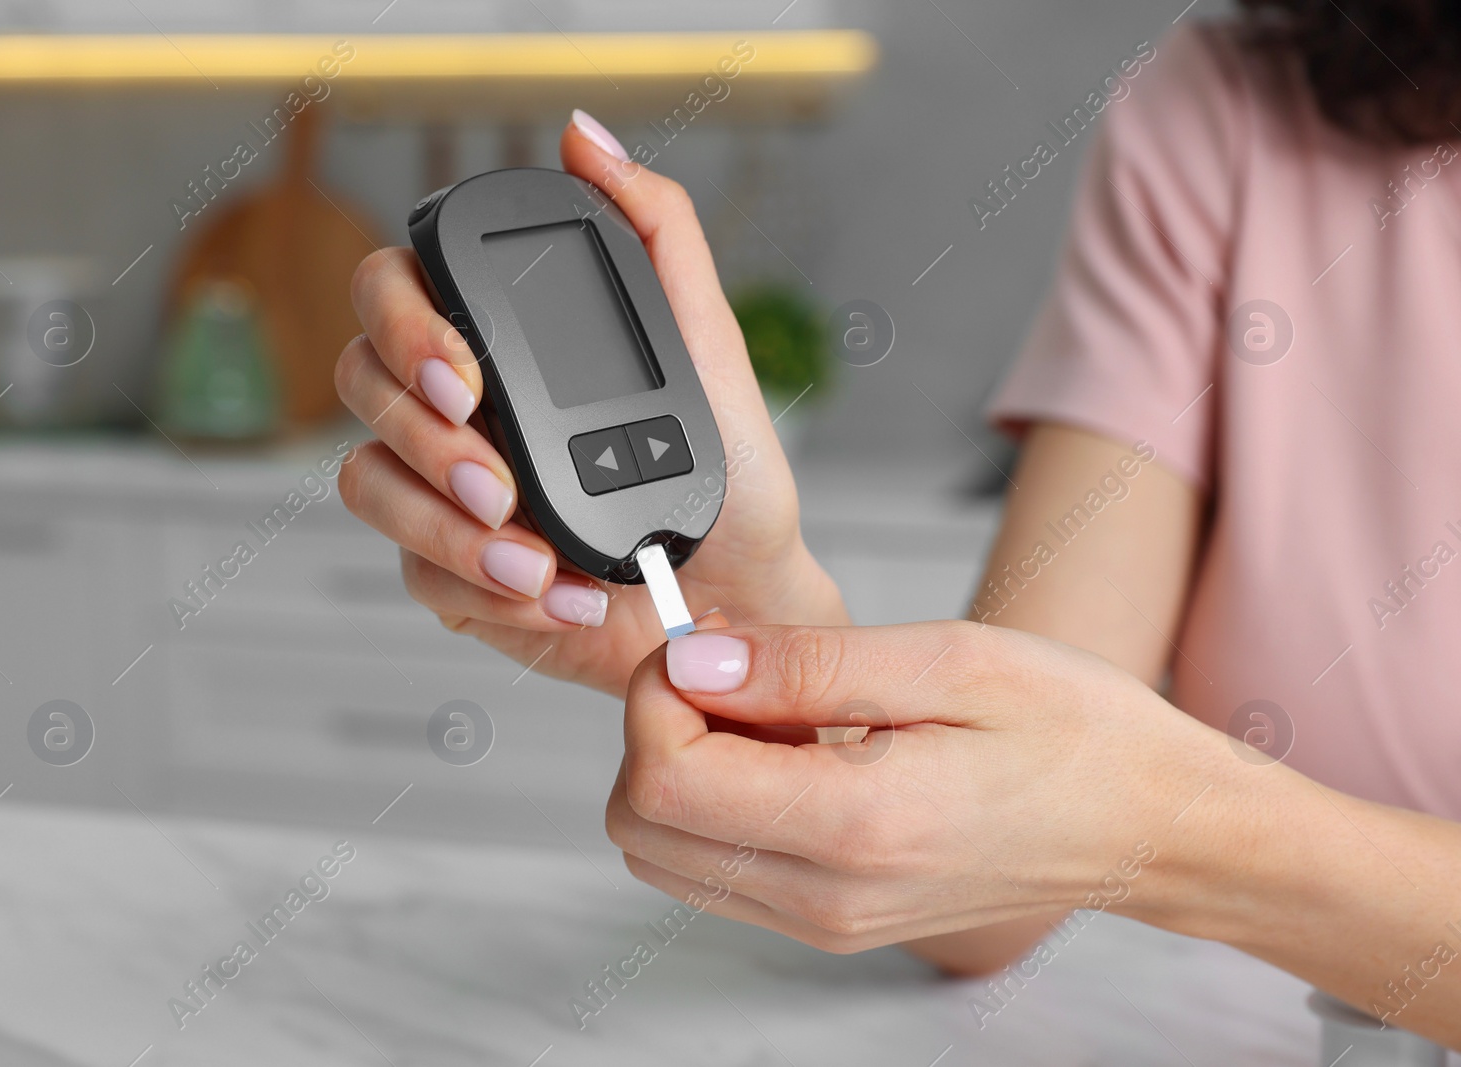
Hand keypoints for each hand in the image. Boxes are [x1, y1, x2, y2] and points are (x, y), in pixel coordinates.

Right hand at [335, 111, 844, 696]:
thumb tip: (586, 138)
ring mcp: (444, 492)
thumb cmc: (730, 474)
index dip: (409, 329)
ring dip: (449, 528)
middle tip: (500, 484)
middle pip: (360, 383)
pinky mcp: (452, 574)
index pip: (398, 292)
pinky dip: (484, 589)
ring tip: (539, 559)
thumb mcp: (707, 343)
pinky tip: (557, 594)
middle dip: (425, 437)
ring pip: (369, 484)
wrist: (743, 595)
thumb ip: (654, 233)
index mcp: (503, 344)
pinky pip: (416, 574)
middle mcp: (461, 410)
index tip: (471, 380)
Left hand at [606, 621, 1236, 949]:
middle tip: (737, 668)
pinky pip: (718, 865)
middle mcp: (828, 896)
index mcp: (858, 827)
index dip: (659, 694)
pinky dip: (723, 800)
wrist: (1148, 824)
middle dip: (661, 728)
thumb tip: (693, 661)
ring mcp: (826, 921)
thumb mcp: (949, 659)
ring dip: (687, 765)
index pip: (663, 778)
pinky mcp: (829, 920)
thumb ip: (806, 664)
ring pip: (667, 851)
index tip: (711, 644)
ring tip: (776, 707)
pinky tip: (793, 748)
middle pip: (642, 824)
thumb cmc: (1075, 734)